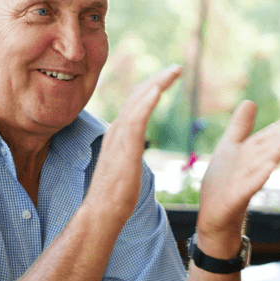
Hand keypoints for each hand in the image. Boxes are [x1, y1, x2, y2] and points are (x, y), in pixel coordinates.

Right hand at [87, 65, 181, 223]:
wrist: (102, 212)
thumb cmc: (115, 196)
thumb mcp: (126, 166)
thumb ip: (130, 152)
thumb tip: (135, 150)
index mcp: (118, 134)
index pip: (135, 103)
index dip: (151, 88)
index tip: (166, 79)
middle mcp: (117, 130)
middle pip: (137, 95)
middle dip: (157, 79)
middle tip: (177, 68)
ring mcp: (119, 137)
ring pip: (138, 101)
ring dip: (157, 83)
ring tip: (174, 71)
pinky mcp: (125, 148)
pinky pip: (136, 119)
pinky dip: (147, 101)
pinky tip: (158, 89)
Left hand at [196, 103, 279, 253]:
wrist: (214, 217)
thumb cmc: (222, 184)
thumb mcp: (229, 149)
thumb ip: (240, 127)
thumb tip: (250, 101)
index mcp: (249, 156)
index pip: (266, 139)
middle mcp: (250, 169)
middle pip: (267, 150)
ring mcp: (244, 184)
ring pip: (261, 165)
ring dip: (274, 152)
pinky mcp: (235, 198)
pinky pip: (249, 186)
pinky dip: (258, 176)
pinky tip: (269, 167)